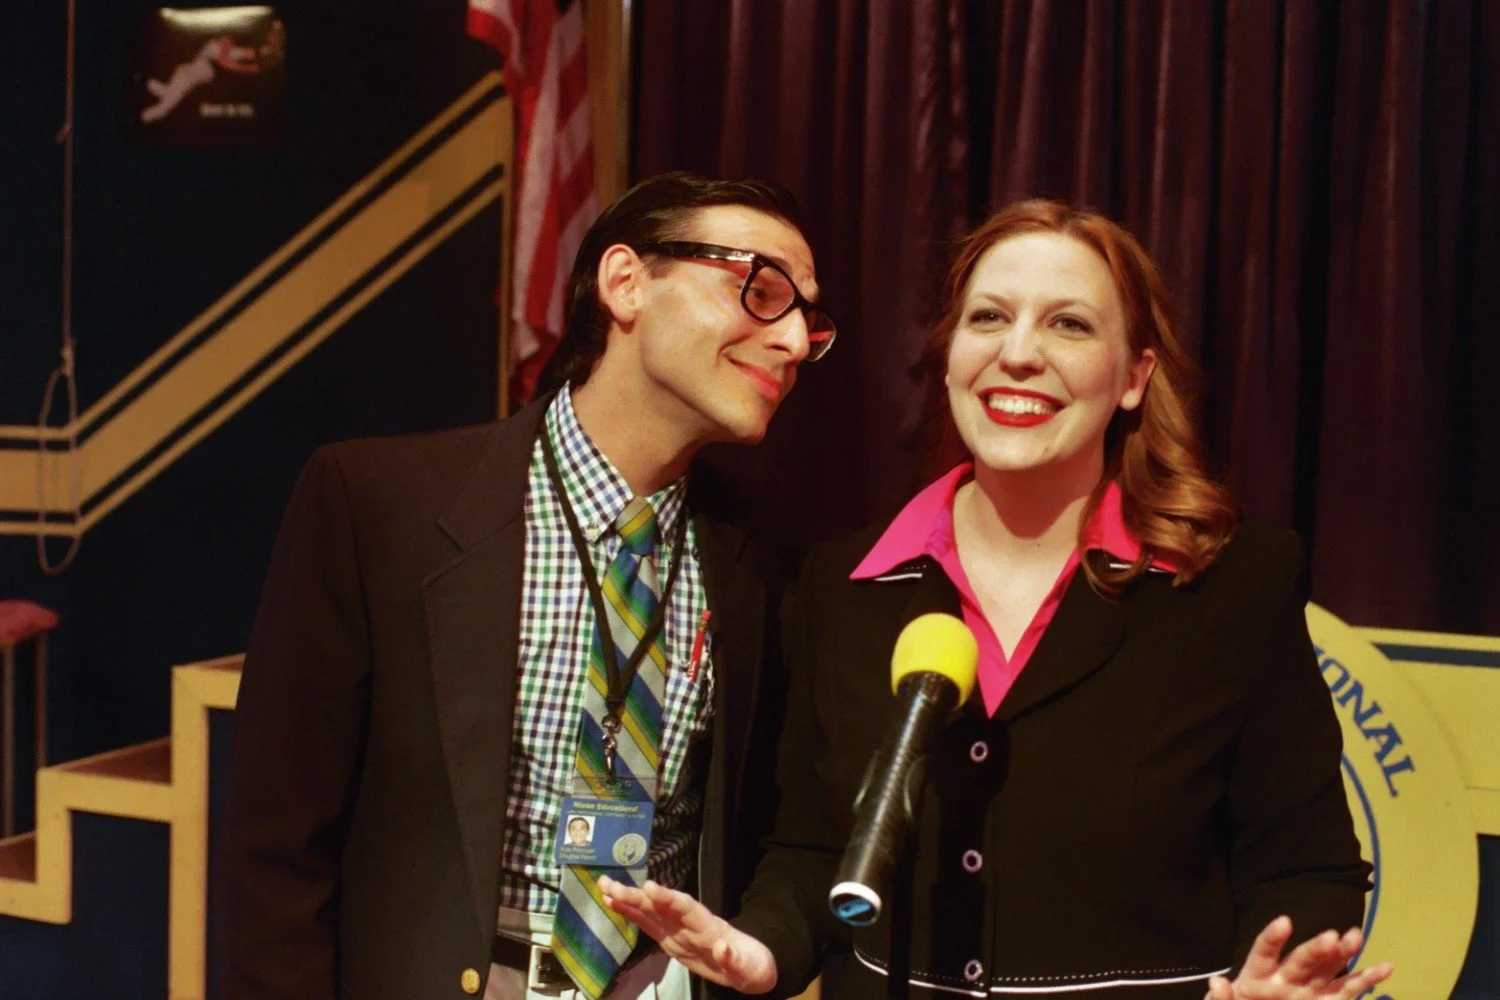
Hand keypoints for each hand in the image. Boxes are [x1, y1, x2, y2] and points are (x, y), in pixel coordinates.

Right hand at [597, 875, 777, 993]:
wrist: (748, 968)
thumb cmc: (751, 967)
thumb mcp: (749, 969)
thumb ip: (735, 960)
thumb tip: (723, 949)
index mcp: (709, 928)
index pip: (687, 908)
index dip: (668, 898)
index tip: (649, 888)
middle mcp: (690, 923)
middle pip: (662, 906)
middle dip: (637, 896)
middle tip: (611, 885)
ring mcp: (678, 929)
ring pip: (650, 911)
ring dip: (628, 899)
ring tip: (604, 886)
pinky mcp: (670, 939)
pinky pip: (647, 924)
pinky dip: (630, 914)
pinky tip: (611, 903)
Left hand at [1205, 916, 1392, 998]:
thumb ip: (1219, 999)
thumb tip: (1218, 982)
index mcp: (1256, 977)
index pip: (1263, 952)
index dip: (1272, 938)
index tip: (1284, 922)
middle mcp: (1286, 978)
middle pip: (1302, 960)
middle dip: (1316, 948)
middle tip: (1332, 936)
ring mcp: (1309, 989)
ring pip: (1328, 967)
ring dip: (1343, 953)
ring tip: (1355, 936)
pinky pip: (1348, 989)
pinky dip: (1367, 979)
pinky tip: (1385, 967)